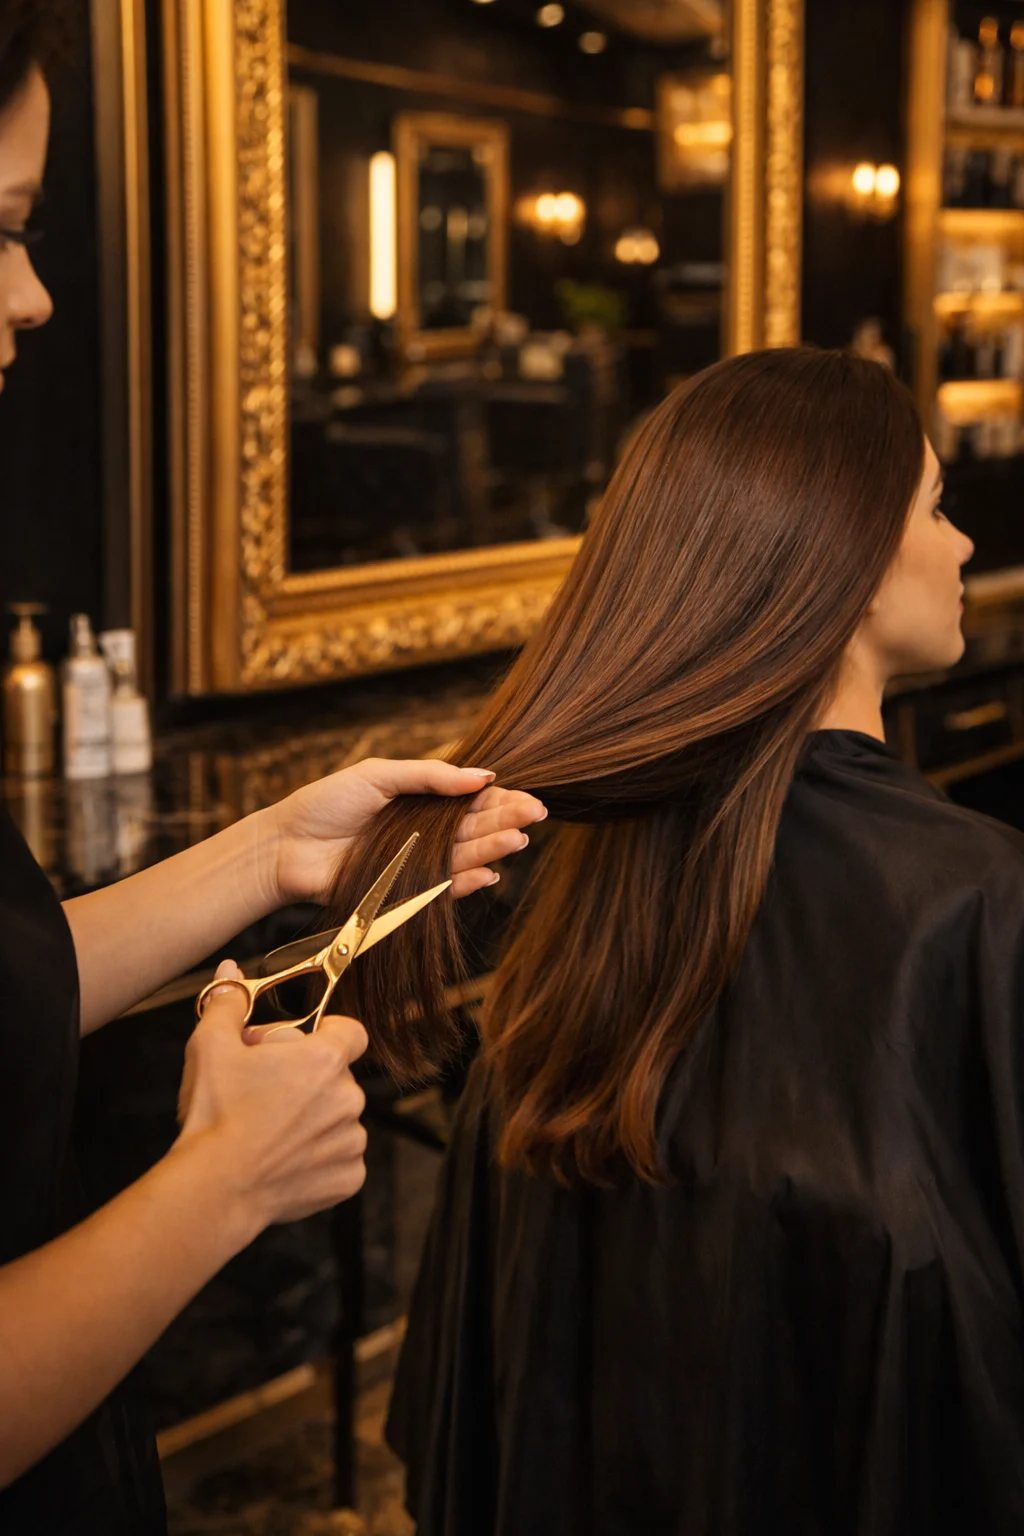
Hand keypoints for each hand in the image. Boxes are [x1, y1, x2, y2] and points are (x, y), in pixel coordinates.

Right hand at [177, 961, 368, 1227]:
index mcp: (326, 1060)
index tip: (297, 1049)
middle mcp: (349, 1098)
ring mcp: (351, 1141)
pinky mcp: (347, 1178)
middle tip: (264, 1091)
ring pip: (337, 1119)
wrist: (214, 1188)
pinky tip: (283, 1160)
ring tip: (269, 1130)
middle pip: (337, 1077)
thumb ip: (228, 1003)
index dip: (326, 1035)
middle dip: (306, 1080)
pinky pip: (339, 1159)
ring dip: (312, 1121)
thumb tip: (229, 971)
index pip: (351, 1033)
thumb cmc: (215, 1115)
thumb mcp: (211, 1045)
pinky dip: (317, 1160)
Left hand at [260, 757, 547, 906]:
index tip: (526, 797)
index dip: (499, 798)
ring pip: (465, 856)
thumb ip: (430, 775)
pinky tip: (490, 874)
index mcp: (423, 800)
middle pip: (476, 827)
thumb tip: (483, 775)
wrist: (287, 846)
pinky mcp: (407, 891)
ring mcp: (418, 862)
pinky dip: (466, 883)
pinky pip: (444, 889)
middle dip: (507, 820)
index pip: (471, 799)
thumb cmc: (326, 804)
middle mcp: (426, 832)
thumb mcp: (379, 775)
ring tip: (518, 840)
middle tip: (535, 815)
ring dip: (493, 849)